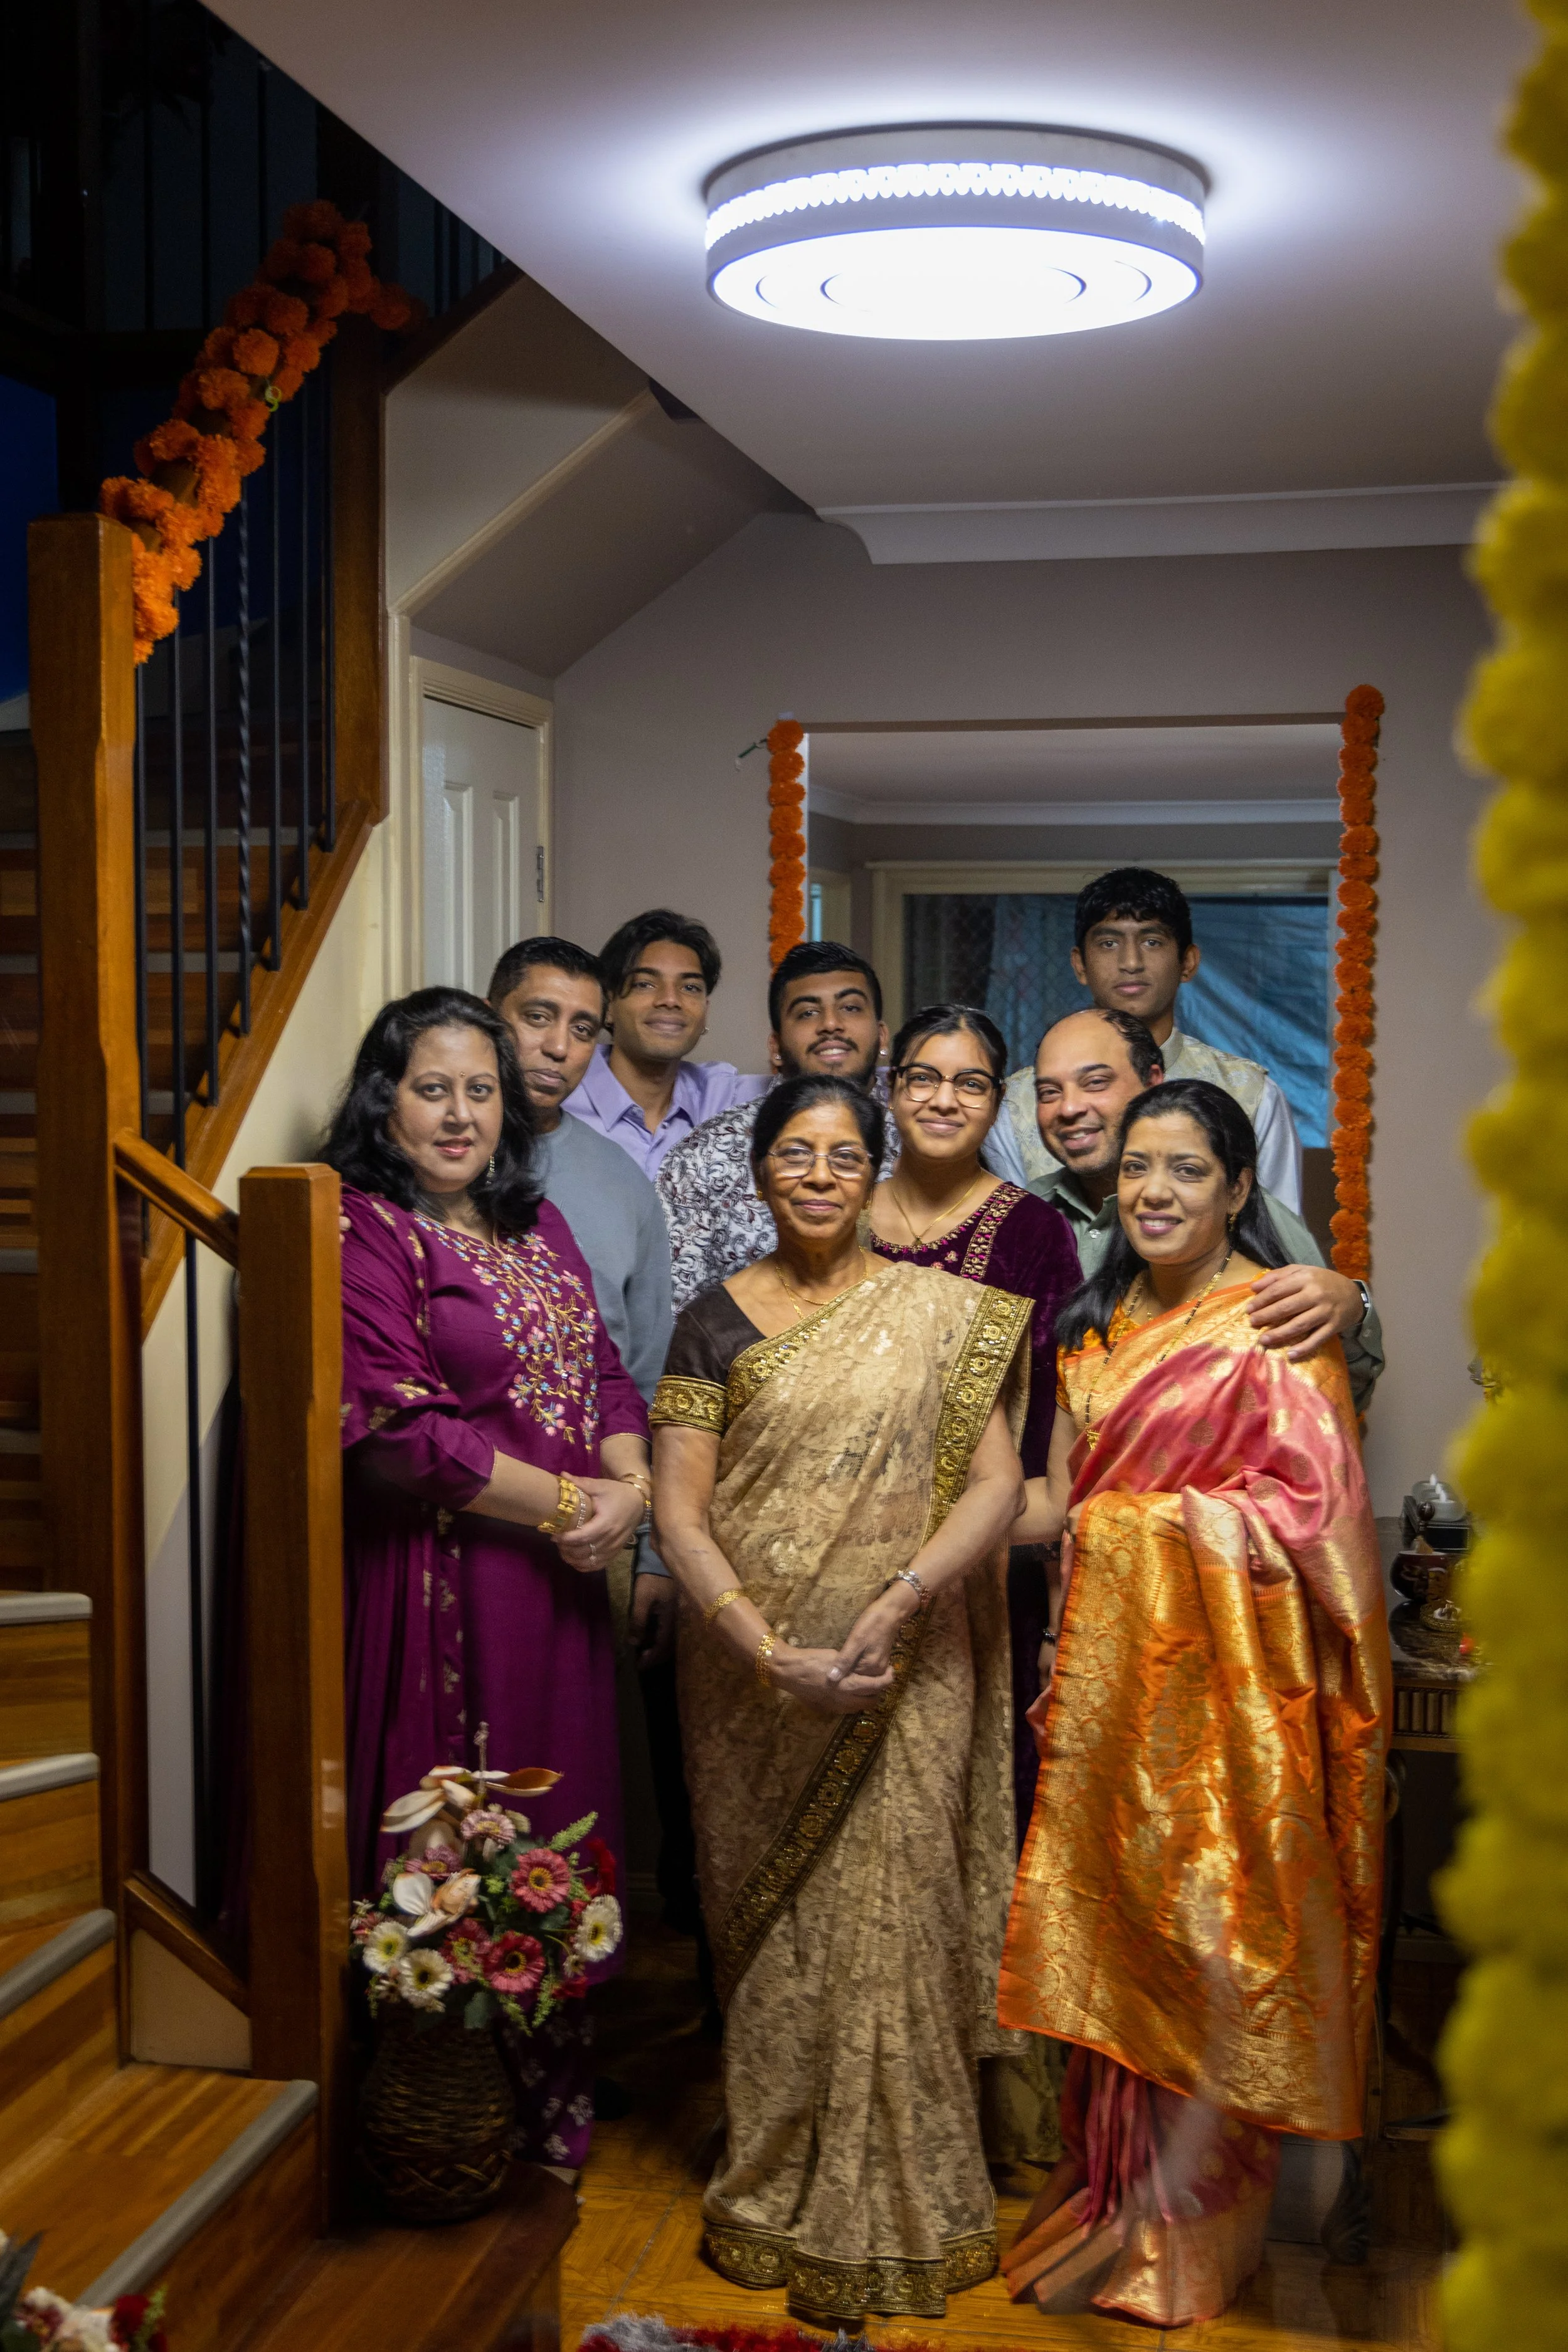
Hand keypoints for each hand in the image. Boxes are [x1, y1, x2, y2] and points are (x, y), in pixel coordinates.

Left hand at [555, 1477, 643, 1573]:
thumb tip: (562, 1475)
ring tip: (563, 1551)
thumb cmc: (617, 1493)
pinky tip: (575, 1560)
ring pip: (590, 1561)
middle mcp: (610, 1538)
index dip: (567, 1539)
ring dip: (574, 1559)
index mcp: (606, 1522)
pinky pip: (598, 1565)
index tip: (554, 1536)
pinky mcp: (615, 1552)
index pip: (583, 1536)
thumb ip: (581, 1483)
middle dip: (567, 1549)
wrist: (638, 1502)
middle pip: (584, 1551)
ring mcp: (614, 1547)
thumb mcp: (600, 1486)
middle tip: (556, 1542)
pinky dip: (585, 1566)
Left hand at [631, 1572, 677, 1668]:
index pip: (662, 1646)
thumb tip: (633, 1643)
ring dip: (656, 1647)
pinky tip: (649, 1636)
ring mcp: (677, 1614)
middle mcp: (677, 1619)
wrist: (663, 1559)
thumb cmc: (652, 1577)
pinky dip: (658, 1637)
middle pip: (668, 1646)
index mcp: (670, 1619)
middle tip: (640, 1662)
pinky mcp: (674, 1609)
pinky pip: (668, 1629)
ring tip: (643, 1651)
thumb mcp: (642, 1598)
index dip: (651, 1658)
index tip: (639, 1666)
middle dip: (654, 1656)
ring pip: (669, 1638)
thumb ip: (638, 1621)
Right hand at [767, 1642, 895, 1715]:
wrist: (789, 1671)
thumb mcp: (835, 1656)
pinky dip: (852, 1703)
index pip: (876, 1686)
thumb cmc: (812, 1659)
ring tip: (865, 1687)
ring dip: (865, 1699)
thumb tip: (861, 1667)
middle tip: (878, 1681)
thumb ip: (851, 1665)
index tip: (891, 1672)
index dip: (887, 1680)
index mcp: (848, 1684)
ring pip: (858, 1708)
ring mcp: (834, 1707)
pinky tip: (848, 1692)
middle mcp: (844, 1700)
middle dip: (878, 1692)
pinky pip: (845, 1709)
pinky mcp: (825, 1709)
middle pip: (871, 1702)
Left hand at [827, 1581, 920, 1687]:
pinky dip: (856, 1661)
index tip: (829, 1663)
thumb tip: (831, 1679)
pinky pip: (865, 1665)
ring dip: (850, 1665)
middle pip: (856, 1676)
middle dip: (844, 1669)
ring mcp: (879, 1665)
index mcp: (871, 1669)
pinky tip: (850, 1653)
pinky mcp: (879, 1658)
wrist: (890, 1611)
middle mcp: (877, 1671)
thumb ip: (844, 1660)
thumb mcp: (856, 1640)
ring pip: (860, 1671)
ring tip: (841, 1654)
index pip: (849, 1678)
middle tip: (836, 1656)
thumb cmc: (872, 1623)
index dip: (838, 1671)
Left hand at [1248, 1265, 1363, 1360]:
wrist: (1354, 1294)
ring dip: (1280, 1334)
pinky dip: (1304, 1348)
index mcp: (1306, 1278)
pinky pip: (1317, 1339)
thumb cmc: (1322, 1282)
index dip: (1261, 1300)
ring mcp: (1326, 1311)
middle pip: (1286, 1307)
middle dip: (1266, 1316)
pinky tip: (1290, 1354)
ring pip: (1299, 1325)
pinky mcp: (1334, 1326)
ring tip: (1263, 1339)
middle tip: (1252, 1323)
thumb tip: (1253, 1287)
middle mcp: (1316, 1294)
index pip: (1278, 1289)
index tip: (1248, 1309)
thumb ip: (1277, 1276)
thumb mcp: (1301, 1271)